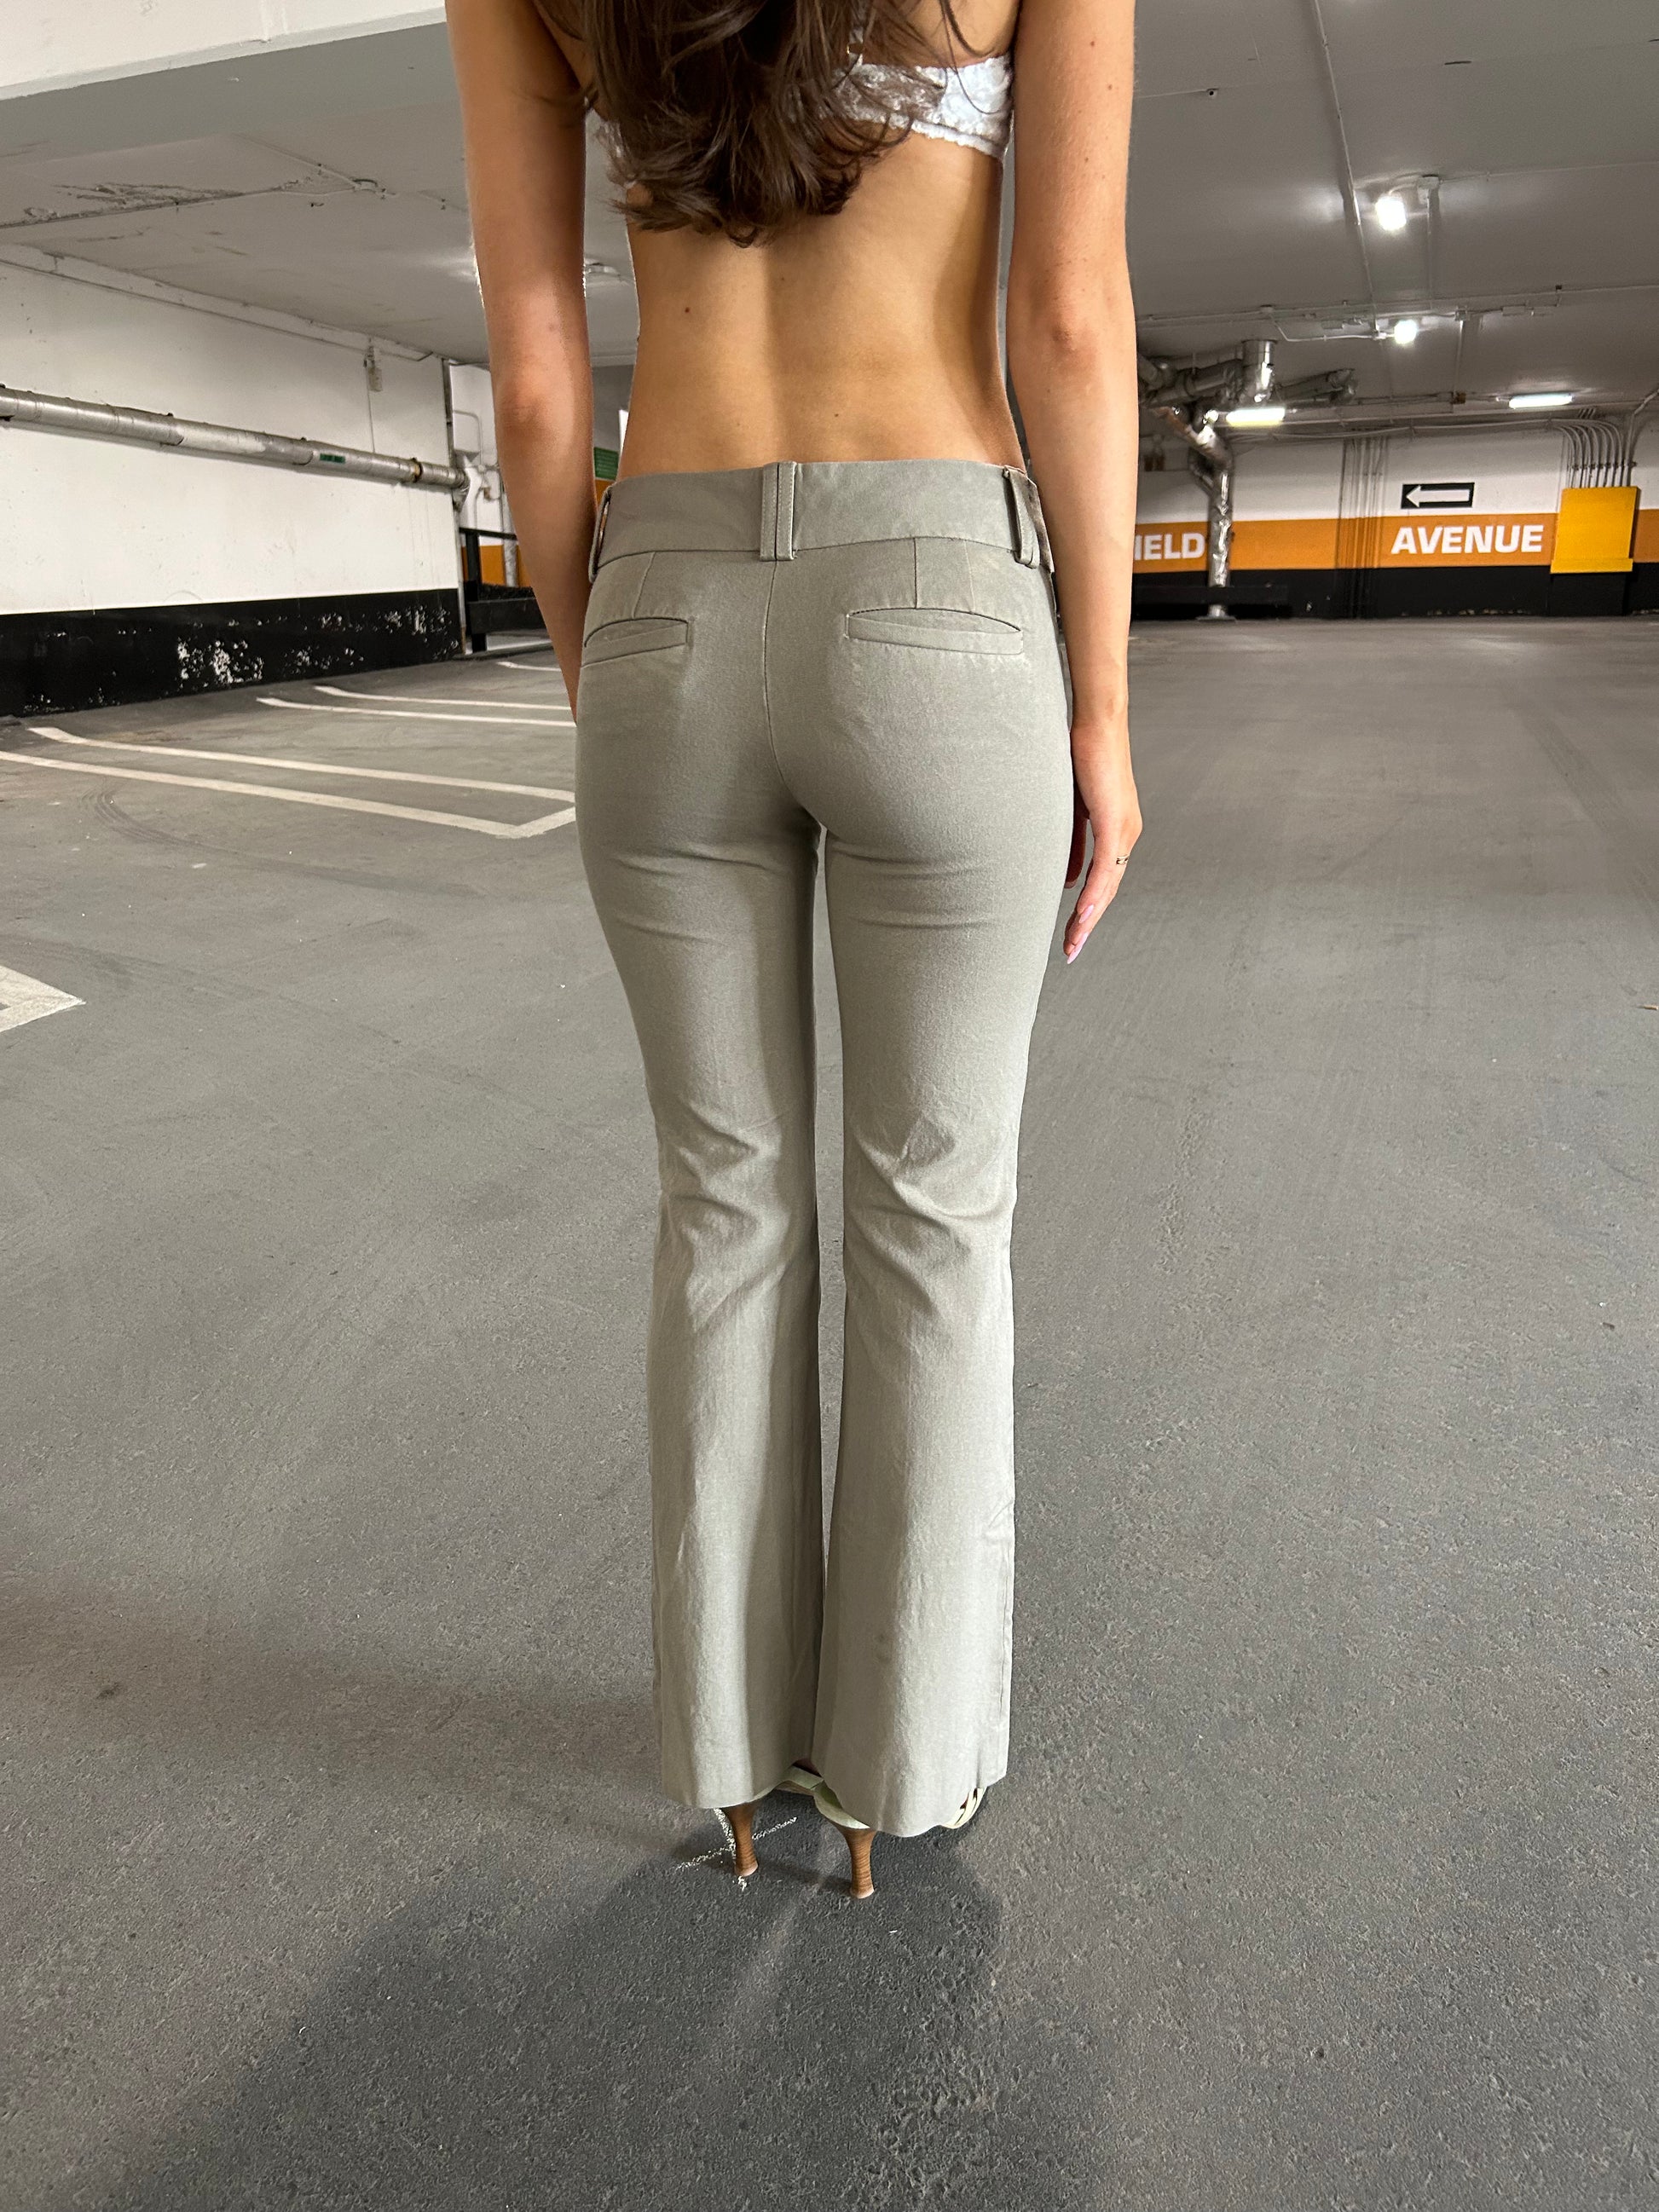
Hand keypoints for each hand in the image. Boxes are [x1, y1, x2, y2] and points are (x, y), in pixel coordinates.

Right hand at [1063, 714, 1140, 963]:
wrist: (1096, 720)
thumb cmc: (1079, 754)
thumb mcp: (1069, 806)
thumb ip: (1069, 840)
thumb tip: (1063, 877)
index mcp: (1117, 831)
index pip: (1103, 881)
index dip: (1087, 910)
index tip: (1072, 934)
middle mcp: (1126, 834)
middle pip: (1106, 891)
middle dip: (1087, 924)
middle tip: (1070, 951)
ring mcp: (1123, 829)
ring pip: (1106, 886)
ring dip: (1088, 918)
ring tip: (1072, 943)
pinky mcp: (1114, 821)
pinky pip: (1103, 867)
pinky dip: (1092, 893)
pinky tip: (1082, 915)